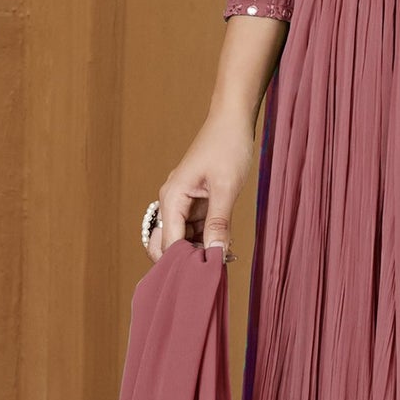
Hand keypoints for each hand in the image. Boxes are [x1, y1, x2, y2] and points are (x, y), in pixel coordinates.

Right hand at [148, 111, 257, 263]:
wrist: (232, 121)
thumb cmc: (227, 147)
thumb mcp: (226, 187)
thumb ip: (219, 222)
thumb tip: (216, 254)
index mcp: (172, 197)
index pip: (169, 243)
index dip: (184, 263)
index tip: (204, 278)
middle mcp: (171, 202)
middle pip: (167, 245)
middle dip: (186, 261)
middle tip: (213, 272)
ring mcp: (182, 204)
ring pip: (183, 240)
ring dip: (199, 252)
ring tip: (225, 260)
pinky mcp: (195, 203)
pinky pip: (195, 230)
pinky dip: (207, 241)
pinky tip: (225, 247)